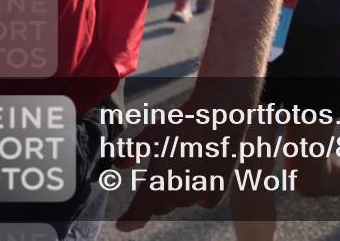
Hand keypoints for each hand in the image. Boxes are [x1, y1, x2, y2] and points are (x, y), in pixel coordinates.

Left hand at [115, 92, 245, 230]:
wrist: (219, 115)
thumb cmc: (182, 122)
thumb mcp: (150, 134)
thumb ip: (132, 152)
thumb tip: (120, 165)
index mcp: (154, 187)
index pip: (136, 217)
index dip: (127, 221)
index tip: (122, 223)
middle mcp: (176, 197)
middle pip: (160, 206)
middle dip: (157, 194)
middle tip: (163, 169)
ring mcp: (197, 196)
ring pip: (182, 202)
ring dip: (178, 191)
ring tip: (184, 162)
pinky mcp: (217, 190)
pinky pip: (203, 201)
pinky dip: (199, 193)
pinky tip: (200, 175)